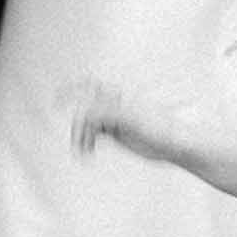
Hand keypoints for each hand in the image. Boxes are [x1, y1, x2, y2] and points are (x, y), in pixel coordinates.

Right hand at [67, 78, 197, 163]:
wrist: (179, 143)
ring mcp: (115, 116)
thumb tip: (87, 112)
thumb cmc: (164, 127)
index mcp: (120, 92)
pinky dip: (87, 141)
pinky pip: (94, 133)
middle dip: (76, 118)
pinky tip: (88, 151)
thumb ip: (109, 113)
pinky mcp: (116, 131)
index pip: (91, 85)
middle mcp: (115, 102)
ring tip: (82, 150)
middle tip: (72, 134)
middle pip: (86, 104)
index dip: (73, 89)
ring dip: (81, 134)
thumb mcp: (135, 119)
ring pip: (88, 121)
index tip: (58, 100)